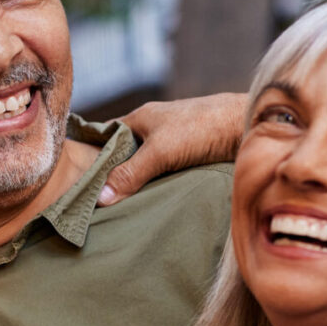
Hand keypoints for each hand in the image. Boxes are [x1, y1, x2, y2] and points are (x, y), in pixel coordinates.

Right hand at [99, 92, 243, 205]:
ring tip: (122, 207)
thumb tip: (100, 198)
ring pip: (146, 163)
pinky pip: (165, 171)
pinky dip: (158, 184)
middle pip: (124, 153)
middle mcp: (154, 127)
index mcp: (140, 118)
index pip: (104, 135)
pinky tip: (153, 200)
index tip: (78, 180)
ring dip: (138, 181)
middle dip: (113, 174)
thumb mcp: (160, 152)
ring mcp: (173, 141)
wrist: (248, 125)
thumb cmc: (202, 128)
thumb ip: (130, 174)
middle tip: (98, 201)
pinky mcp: (190, 154)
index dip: (90, 155)